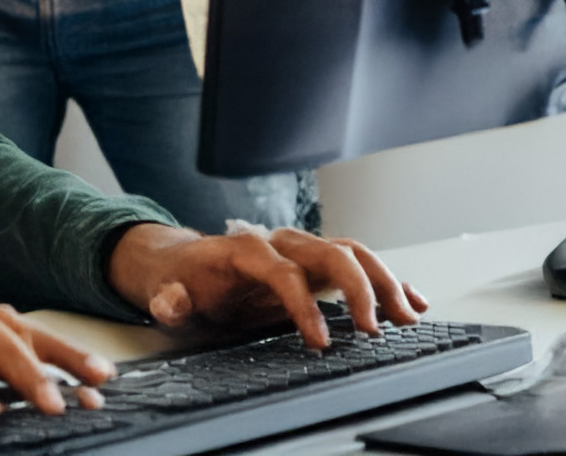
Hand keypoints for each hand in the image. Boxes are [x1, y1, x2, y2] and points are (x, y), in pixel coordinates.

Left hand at [107, 224, 428, 349]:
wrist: (189, 263)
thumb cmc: (187, 279)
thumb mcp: (171, 292)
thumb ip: (171, 299)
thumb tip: (170, 304)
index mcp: (247, 250)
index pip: (284, 270)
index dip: (302, 305)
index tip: (319, 343)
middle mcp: (281, 243)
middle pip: (330, 251)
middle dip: (358, 287)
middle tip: (375, 329)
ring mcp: (302, 251)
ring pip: (352, 252)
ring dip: (384, 281)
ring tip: (407, 317)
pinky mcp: (317, 266)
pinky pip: (359, 264)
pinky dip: (388, 280)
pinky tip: (414, 302)